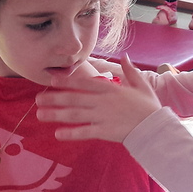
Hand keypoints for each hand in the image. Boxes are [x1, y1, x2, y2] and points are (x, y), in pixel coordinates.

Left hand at [38, 57, 160, 142]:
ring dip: (56, 114)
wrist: (155, 127)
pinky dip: (71, 133)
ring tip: (41, 115)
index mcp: (110, 89)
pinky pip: (84, 132)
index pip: (84, 82)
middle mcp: (102, 101)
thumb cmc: (148, 106)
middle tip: (38, 99)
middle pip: (74, 98)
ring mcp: (102, 117)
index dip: (67, 80)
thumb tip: (125, 57)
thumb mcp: (141, 84)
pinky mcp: (104, 131)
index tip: (52, 80)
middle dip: (54, 98)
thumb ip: (130, 70)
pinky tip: (58, 134)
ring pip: (74, 114)